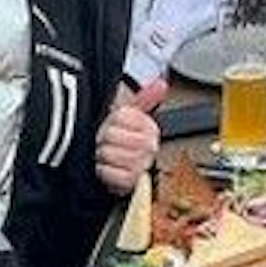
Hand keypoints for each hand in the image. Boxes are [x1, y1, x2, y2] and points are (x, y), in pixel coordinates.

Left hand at [96, 79, 166, 193]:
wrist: (116, 171)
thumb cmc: (120, 142)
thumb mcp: (128, 117)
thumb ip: (144, 99)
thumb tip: (162, 83)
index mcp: (150, 127)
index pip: (121, 116)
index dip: (111, 122)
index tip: (113, 127)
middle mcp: (150, 146)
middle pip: (113, 135)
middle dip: (105, 139)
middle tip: (107, 143)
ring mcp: (142, 165)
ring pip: (111, 153)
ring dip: (103, 156)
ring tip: (107, 156)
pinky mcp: (133, 182)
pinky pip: (111, 172)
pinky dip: (104, 172)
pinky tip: (108, 169)